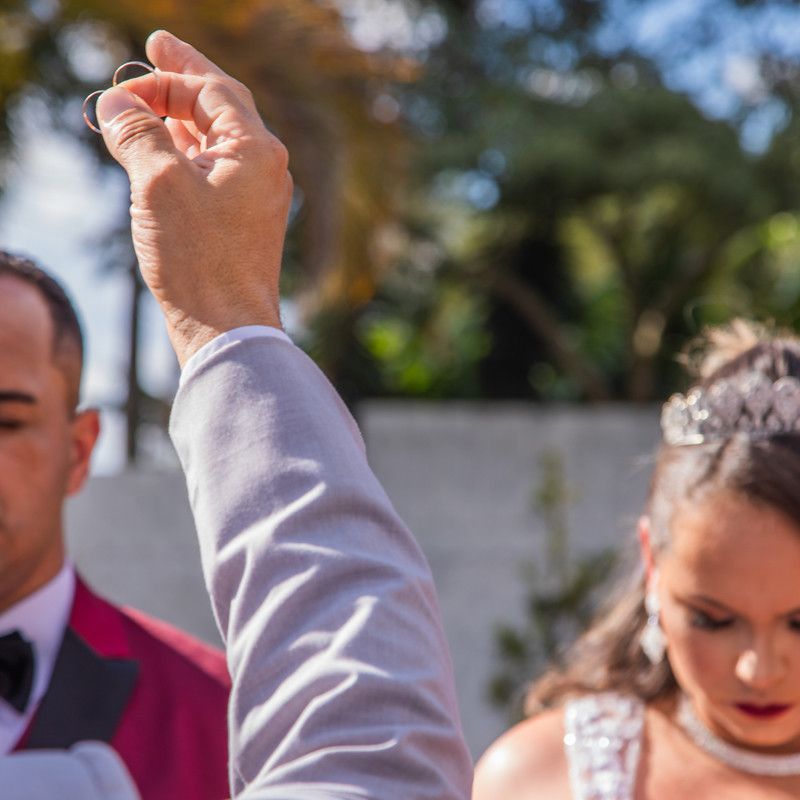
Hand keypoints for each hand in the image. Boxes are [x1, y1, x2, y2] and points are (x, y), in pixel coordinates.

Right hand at [96, 30, 291, 364]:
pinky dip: (185, 156)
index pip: (214, 89)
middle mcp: (265, 170)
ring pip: (215, 143)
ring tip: (146, 105)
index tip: (142, 57)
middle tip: (153, 56)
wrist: (228, 329)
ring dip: (178, 121)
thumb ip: (138, 132)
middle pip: (220, 110)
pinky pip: (214, 174)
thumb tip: (118, 103)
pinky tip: (163, 154)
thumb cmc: (200, 260)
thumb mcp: (159, 183)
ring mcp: (257, 199)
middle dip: (181, 85)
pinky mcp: (243, 225)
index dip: (174, 69)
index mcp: (257, 150)